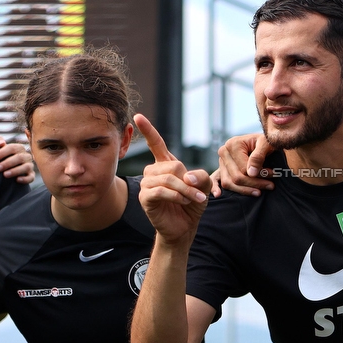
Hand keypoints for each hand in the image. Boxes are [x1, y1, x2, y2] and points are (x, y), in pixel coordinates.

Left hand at [0, 136, 34, 183]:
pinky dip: (25, 179)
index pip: (12, 148)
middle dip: (7, 163)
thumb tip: (1, 143)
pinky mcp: (31, 175)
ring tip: (5, 175)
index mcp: (19, 148)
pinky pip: (31, 177)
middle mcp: (26, 156)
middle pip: (19, 158)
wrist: (7, 168)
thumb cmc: (2, 156)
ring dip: (15, 171)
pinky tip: (17, 180)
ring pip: (26, 167)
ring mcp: (30, 166)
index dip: (2, 153)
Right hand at [135, 114, 210, 243]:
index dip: (148, 130)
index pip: (156, 143)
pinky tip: (183, 202)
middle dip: (189, 181)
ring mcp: (147, 184)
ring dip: (185, 190)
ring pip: (167, 179)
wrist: (185, 227)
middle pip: (172, 166)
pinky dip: (176, 196)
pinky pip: (161, 191)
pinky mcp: (145, 198)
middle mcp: (153, 172)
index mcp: (165, 164)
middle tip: (197, 194)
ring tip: (193, 199)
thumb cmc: (192, 204)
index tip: (138, 116)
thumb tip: (185, 175)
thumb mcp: (204, 186)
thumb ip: (201, 175)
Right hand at [212, 133, 275, 197]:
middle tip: (271, 186)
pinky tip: (219, 195)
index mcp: (232, 144)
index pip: (243, 169)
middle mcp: (224, 152)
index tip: (273, 175)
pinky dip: (216, 189)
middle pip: (236, 177)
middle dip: (254, 184)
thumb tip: (251, 173)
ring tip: (259, 192)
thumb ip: (258, 156)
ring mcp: (221, 162)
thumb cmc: (266, 141)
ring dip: (244, 190)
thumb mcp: (266, 144)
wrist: (262, 141)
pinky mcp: (221, 169)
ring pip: (229, 183)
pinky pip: (218, 181)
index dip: (259, 175)